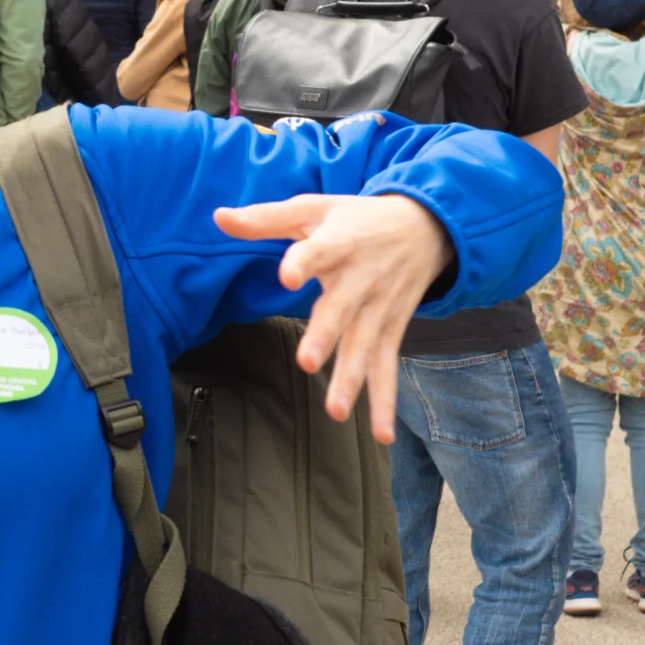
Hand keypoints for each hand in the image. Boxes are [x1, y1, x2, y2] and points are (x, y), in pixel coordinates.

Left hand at [212, 193, 454, 444]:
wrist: (426, 227)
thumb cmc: (356, 218)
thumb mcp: (313, 209)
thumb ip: (265, 218)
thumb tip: (218, 217)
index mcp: (340, 242)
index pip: (319, 250)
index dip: (304, 262)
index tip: (286, 275)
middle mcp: (362, 277)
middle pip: (342, 308)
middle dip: (326, 335)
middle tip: (307, 362)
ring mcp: (379, 307)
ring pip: (365, 345)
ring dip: (352, 378)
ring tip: (336, 411)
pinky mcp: (392, 328)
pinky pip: (388, 367)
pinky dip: (386, 400)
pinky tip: (382, 434)